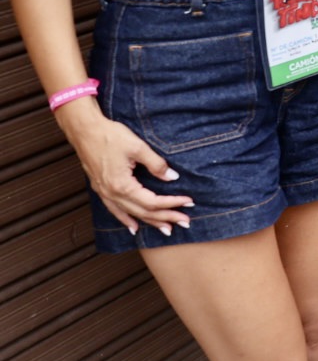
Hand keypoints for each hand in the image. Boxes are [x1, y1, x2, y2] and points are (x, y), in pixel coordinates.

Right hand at [63, 107, 193, 234]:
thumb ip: (156, 164)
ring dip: (150, 222)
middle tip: (185, 222)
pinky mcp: (101, 189)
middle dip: (166, 218)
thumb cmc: (110, 136)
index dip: (172, 203)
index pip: (153, 202)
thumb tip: (172, 177)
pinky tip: (133, 227)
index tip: (189, 202)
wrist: (85, 131)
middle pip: (143, 212)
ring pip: (131, 214)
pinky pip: (115, 211)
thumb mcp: (138, 147)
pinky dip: (126, 220)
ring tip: (167, 230)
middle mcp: (112, 194)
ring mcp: (105, 193)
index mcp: (122, 185)